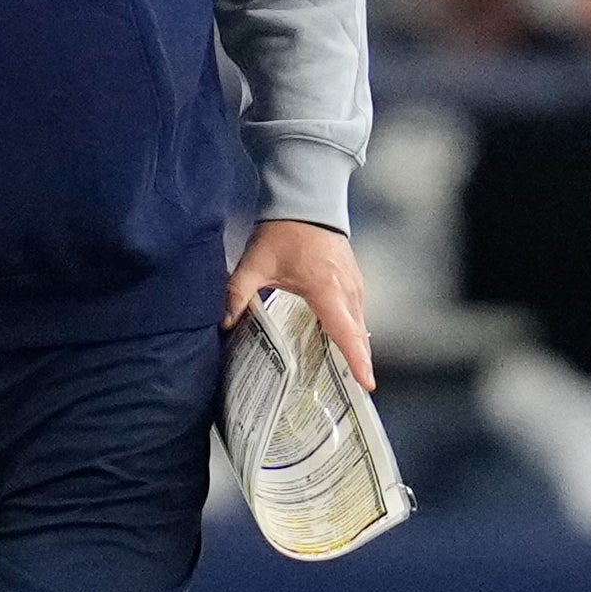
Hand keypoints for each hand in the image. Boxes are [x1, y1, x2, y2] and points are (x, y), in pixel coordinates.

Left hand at [225, 219, 373, 389]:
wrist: (306, 199)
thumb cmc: (283, 232)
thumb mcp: (255, 263)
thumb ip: (237, 293)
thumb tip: (223, 323)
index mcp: (327, 290)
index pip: (346, 332)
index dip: (357, 360)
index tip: (367, 385)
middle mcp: (347, 290)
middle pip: (358, 333)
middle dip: (358, 361)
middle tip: (352, 392)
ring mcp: (355, 283)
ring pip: (361, 323)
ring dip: (357, 345)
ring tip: (347, 374)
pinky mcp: (354, 277)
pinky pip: (358, 311)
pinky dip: (354, 329)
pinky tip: (343, 341)